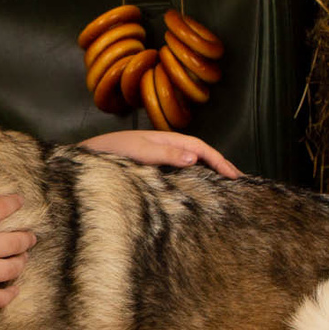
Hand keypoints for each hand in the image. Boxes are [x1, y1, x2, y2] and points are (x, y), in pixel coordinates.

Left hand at [84, 130, 242, 177]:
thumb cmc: (111, 151)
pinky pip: (180, 173)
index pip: (201, 149)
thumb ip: (165, 154)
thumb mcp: (139, 151)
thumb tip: (194, 158)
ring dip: (209, 172)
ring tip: (224, 186)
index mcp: (167, 140)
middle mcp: (166, 148)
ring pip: (192, 163)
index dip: (220, 161)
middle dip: (221, 166)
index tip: (236, 177)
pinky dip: (194, 178)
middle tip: (239, 182)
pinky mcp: (152, 169)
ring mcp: (160, 158)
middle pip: (201, 155)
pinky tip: (197, 189)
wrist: (89, 156)